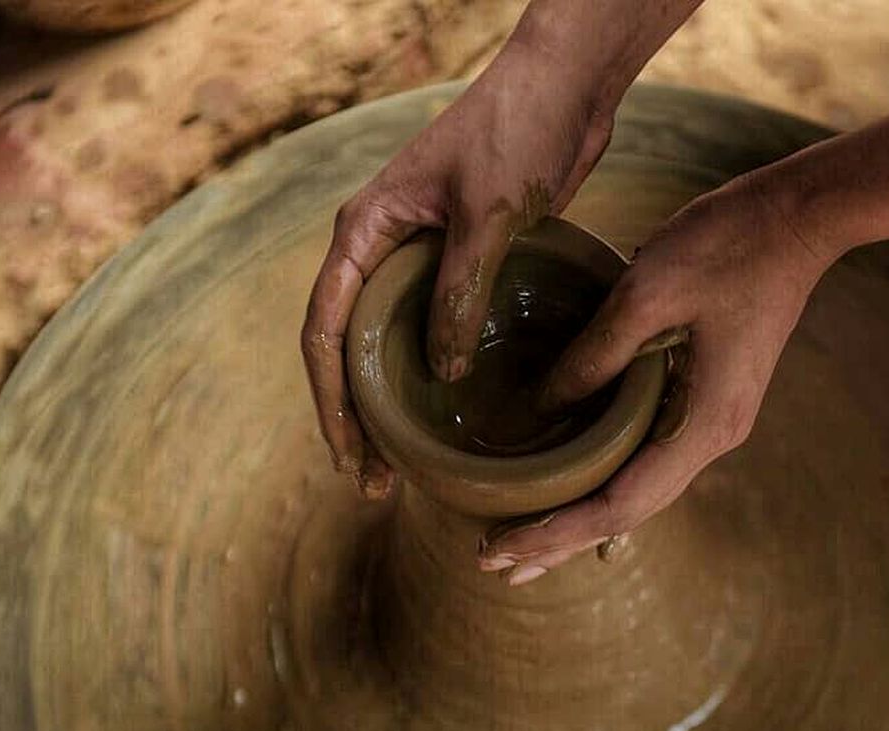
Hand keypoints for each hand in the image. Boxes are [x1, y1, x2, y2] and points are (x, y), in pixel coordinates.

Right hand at [302, 36, 616, 496]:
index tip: (350, 459)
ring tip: (406, 467)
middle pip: (348, 349)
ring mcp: (417, 257)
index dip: (330, 403)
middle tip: (375, 484)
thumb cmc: (517, 133)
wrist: (564, 88)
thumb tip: (442, 375)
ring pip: (389, 346)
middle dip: (355, 419)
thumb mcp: (487, 217)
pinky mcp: (459, 264)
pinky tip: (451, 417)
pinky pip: (432, 331)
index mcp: (363, 231)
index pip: (324, 331)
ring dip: (393, 405)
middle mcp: (379, 248)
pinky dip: (432, 376)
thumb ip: (458, 293)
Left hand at [478, 173, 829, 583]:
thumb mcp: (646, 292)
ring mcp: (712, 420)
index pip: (619, 505)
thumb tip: (541, 407)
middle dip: (559, 540)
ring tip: (521, 543)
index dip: (556, 532)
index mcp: (704, 425)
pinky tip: (574, 493)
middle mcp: (712, 437)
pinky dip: (603, 481)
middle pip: (627, 512)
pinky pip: (646, 457)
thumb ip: (593, 355)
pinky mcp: (706, 398)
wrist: (797, 218)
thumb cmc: (727, 245)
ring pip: (636, 489)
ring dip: (578, 517)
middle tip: (493, 563)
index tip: (499, 548)